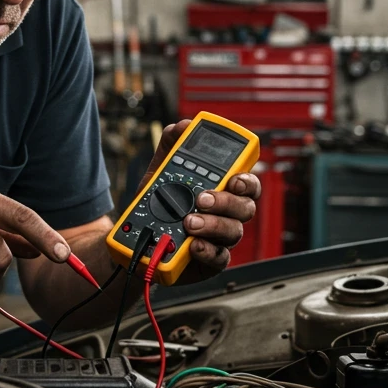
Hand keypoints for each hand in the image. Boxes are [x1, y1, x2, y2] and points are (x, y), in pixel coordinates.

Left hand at [137, 119, 260, 282]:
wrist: (139, 241)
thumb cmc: (160, 205)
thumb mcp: (159, 172)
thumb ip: (171, 147)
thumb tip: (182, 126)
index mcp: (222, 191)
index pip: (247, 183)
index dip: (247, 180)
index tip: (235, 178)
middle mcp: (227, 215)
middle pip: (245, 207)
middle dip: (226, 201)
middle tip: (202, 199)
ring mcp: (221, 239)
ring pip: (233, 231)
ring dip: (212, 224)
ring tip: (189, 221)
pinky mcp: (211, 261)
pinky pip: (219, 258)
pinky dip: (207, 251)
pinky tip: (194, 245)